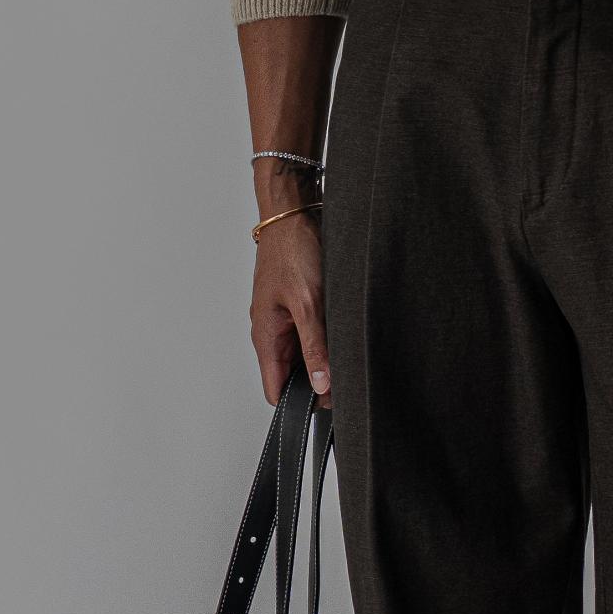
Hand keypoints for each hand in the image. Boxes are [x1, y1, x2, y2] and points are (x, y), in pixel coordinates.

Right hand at [250, 209, 329, 406]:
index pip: (275, 388)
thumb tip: (321, 383)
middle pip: (293, 374)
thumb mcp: (308, 304)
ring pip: (306, 352)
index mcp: (265, 335)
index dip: (300, 402)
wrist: (295, 211)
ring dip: (325, 355)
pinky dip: (328, 335)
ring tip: (346, 346)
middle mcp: (272, 330)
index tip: (328, 401)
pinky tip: (344, 328)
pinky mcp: (300, 304)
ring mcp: (286, 317)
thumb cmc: (293, 249)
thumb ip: (315, 347)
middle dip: (318, 379)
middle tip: (347, 373)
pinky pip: (313, 331)